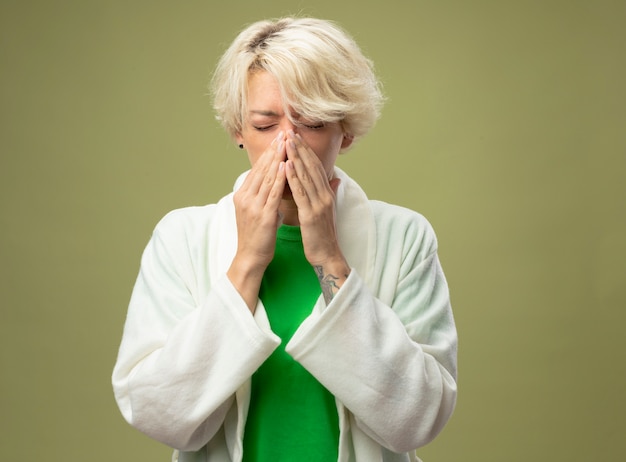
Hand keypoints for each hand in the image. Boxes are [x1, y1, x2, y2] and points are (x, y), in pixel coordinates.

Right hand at [227, 132, 285, 310]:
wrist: (250, 257)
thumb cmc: (257, 236)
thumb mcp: (257, 211)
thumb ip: (263, 195)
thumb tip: (272, 182)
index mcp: (243, 195)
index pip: (257, 169)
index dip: (269, 153)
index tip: (279, 139)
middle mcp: (245, 197)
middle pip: (261, 169)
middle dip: (274, 151)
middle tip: (284, 134)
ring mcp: (252, 205)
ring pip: (266, 177)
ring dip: (277, 159)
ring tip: (287, 144)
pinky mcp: (262, 215)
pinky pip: (272, 193)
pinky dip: (279, 178)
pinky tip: (286, 166)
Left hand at [285, 131, 350, 301]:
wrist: (327, 255)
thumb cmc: (323, 234)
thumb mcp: (326, 210)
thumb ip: (329, 193)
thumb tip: (336, 179)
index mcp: (326, 193)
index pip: (315, 166)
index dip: (306, 150)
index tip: (296, 136)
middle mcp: (324, 195)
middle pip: (311, 166)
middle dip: (300, 148)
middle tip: (289, 132)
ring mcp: (319, 204)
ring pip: (306, 176)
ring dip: (295, 157)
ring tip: (286, 142)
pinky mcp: (311, 214)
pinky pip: (301, 192)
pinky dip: (293, 177)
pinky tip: (286, 165)